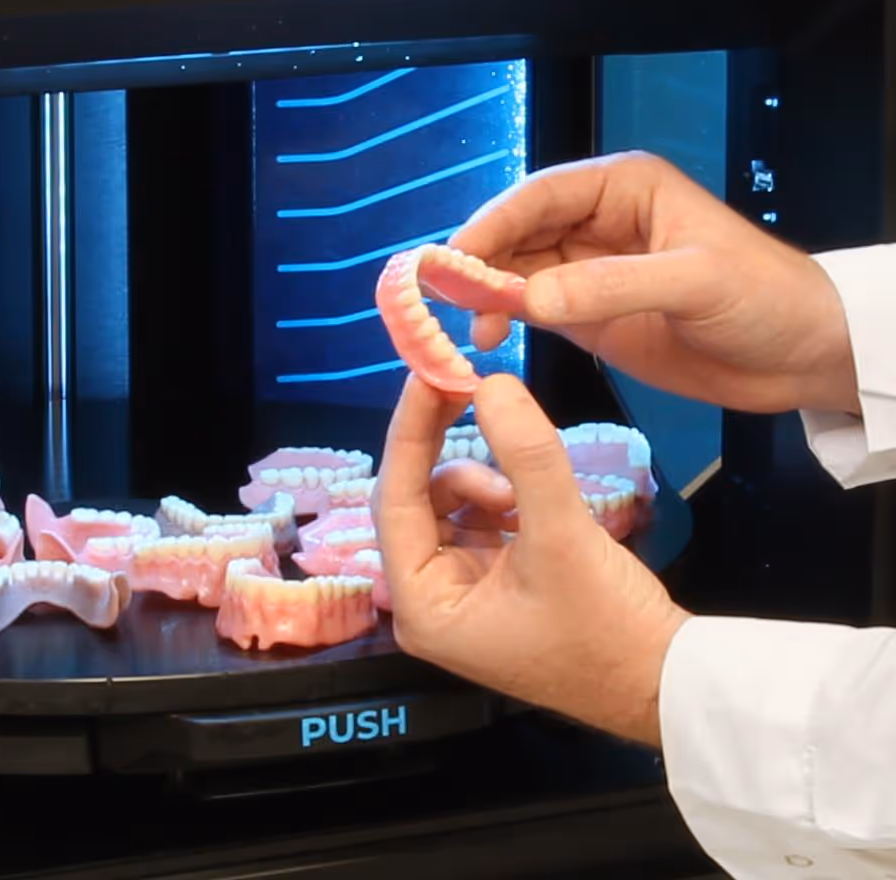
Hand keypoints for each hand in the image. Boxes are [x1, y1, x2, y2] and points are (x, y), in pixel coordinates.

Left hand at [371, 372, 689, 746]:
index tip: (426, 376)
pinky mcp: (490, 585)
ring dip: (484, 483)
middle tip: (476, 402)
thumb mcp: (564, 534)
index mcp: (422, 608)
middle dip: (450, 455)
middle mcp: (426, 603)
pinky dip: (501, 500)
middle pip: (414, 501)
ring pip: (446, 506)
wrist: (666, 683)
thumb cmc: (609, 626)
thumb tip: (492, 383)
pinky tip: (532, 505)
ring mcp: (458, 595)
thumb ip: (527, 455)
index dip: (408, 434)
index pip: (392, 503)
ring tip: (527, 497)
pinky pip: (476, 521)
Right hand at [451, 151, 860, 415]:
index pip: (540, 195)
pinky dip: (504, 319)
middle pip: (517, 232)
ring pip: (516, 271)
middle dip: (478, 261)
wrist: (797, 354)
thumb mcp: (693, 282)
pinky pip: (531, 308)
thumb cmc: (761, 298)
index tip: (454, 259)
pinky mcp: (587, 315)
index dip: (492, 223)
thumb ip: (611, 287)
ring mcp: (588, 271)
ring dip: (485, 294)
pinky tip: (491, 339)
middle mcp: (596, 223)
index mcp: (623, 188)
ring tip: (471, 328)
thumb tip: (529, 299)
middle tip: (443, 299)